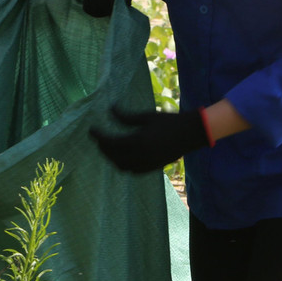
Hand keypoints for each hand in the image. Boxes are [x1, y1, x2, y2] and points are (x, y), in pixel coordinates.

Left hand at [91, 104, 209, 172]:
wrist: (190, 134)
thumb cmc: (168, 121)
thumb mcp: (146, 116)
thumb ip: (126, 116)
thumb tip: (110, 109)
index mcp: (138, 141)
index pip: (110, 142)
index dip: (98, 136)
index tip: (91, 129)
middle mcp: (140, 156)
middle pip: (113, 156)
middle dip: (102, 148)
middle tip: (97, 138)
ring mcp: (147, 164)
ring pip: (121, 166)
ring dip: (111, 158)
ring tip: (107, 148)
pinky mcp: (153, 168)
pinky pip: (132, 171)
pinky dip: (123, 165)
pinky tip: (121, 157)